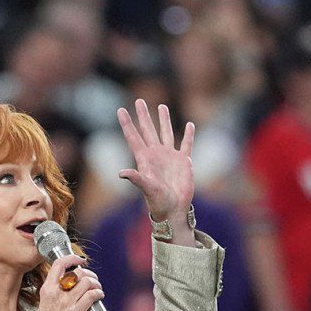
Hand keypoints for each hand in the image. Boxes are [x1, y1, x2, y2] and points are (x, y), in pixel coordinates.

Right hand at [29, 256, 104, 310]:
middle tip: (92, 279)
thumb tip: (72, 283)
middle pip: (77, 272)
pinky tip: (99, 296)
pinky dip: (99, 293)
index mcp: (47, 289)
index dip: (72, 258)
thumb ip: (56, 292)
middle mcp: (57, 293)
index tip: (79, 260)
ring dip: (96, 283)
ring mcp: (67, 302)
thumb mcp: (46, 303)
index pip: (58, 264)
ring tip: (97, 288)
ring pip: (86, 281)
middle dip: (89, 273)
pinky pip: (92, 295)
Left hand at [117, 100, 194, 223]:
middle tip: (139, 101)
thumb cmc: (158, 202)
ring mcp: (170, 157)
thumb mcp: (146, 189)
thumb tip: (121, 173)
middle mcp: (156, 155)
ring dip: (164, 120)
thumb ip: (136, 178)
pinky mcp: (183, 162)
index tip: (120, 110)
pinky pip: (186, 145)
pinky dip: (188, 135)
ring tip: (161, 107)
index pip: (134, 137)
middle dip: (144, 116)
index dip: (127, 124)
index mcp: (145, 159)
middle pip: (148, 130)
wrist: (174, 210)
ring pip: (166, 133)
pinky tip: (190, 125)